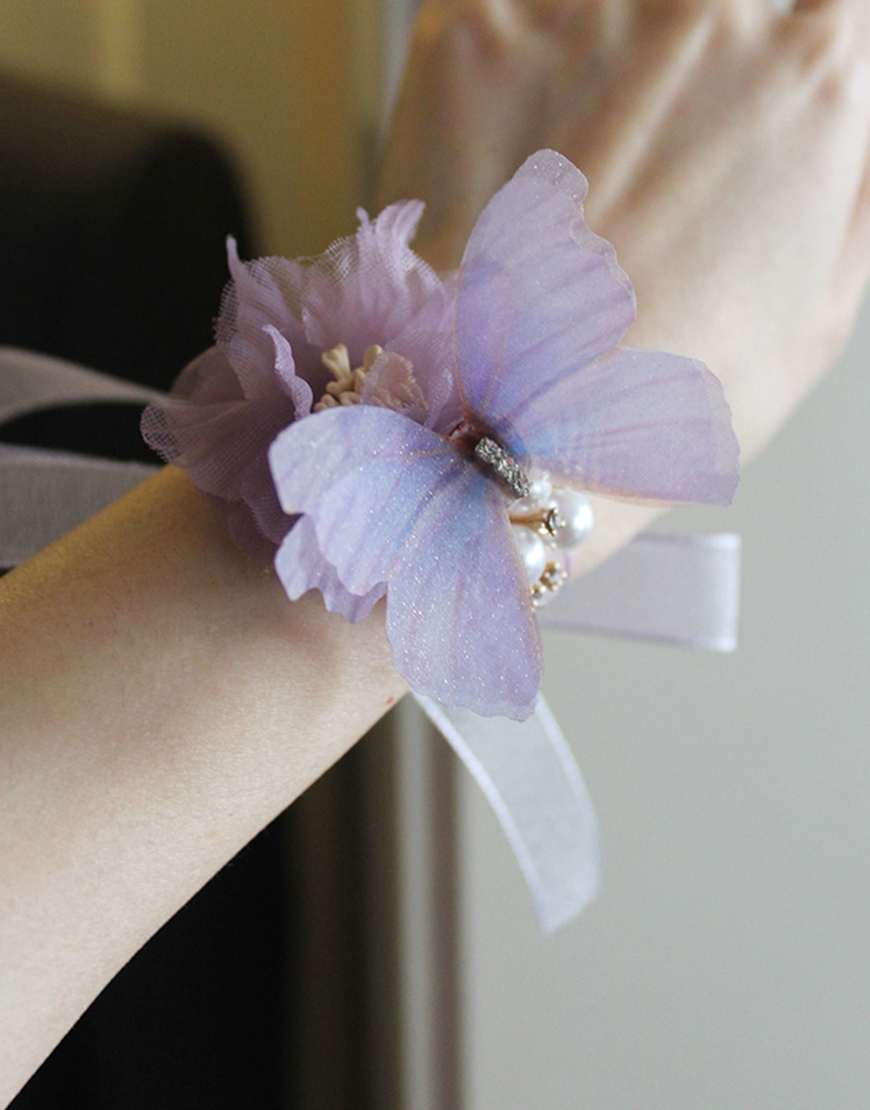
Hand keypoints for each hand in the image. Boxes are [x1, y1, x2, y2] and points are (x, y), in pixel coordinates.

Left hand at [378, 0, 869, 469]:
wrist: (505, 432)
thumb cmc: (664, 400)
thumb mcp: (820, 310)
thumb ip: (852, 176)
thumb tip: (845, 111)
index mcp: (812, 77)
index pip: (833, 3)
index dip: (795, 48)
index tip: (752, 95)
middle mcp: (708, 17)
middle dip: (685, 67)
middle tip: (633, 173)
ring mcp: (584, 11)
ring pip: (603, 2)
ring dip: (592, 66)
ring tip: (565, 179)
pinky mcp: (472, 30)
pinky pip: (503, 9)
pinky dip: (504, 69)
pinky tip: (497, 159)